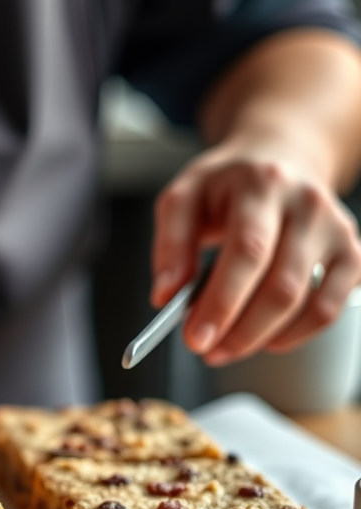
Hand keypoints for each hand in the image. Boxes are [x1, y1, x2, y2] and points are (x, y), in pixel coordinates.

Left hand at [151, 143, 360, 364]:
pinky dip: (296, 334)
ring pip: (307, 303)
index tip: (195, 337)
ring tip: (226, 346)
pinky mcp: (351, 254)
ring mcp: (336, 230)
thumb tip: (166, 295)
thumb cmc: (226, 185)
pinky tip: (265, 338)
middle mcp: (307, 205)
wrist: (278, 159)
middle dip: (239, 330)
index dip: (222, 302)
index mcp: (261, 185)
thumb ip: (171, 245)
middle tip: (205, 349)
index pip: (248, 252)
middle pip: (280, 286)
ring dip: (261, 337)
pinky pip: (330, 309)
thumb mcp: (183, 198)